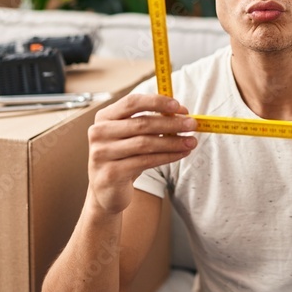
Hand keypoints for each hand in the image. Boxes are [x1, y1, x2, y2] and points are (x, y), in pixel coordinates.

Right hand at [87, 93, 196, 215]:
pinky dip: (167, 157)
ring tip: (191, 141)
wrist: (107, 189)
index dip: (157, 102)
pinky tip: (180, 154)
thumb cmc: (123, 156)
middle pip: (141, 123)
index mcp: (105, 116)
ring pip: (146, 144)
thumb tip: (180, 112)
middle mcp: (99, 132)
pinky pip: (146, 161)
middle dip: (171, 123)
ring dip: (173, 142)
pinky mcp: (111, 173)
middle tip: (192, 124)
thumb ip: (149, 120)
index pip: (132, 102)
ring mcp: (102, 153)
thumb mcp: (131, 135)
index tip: (179, 106)